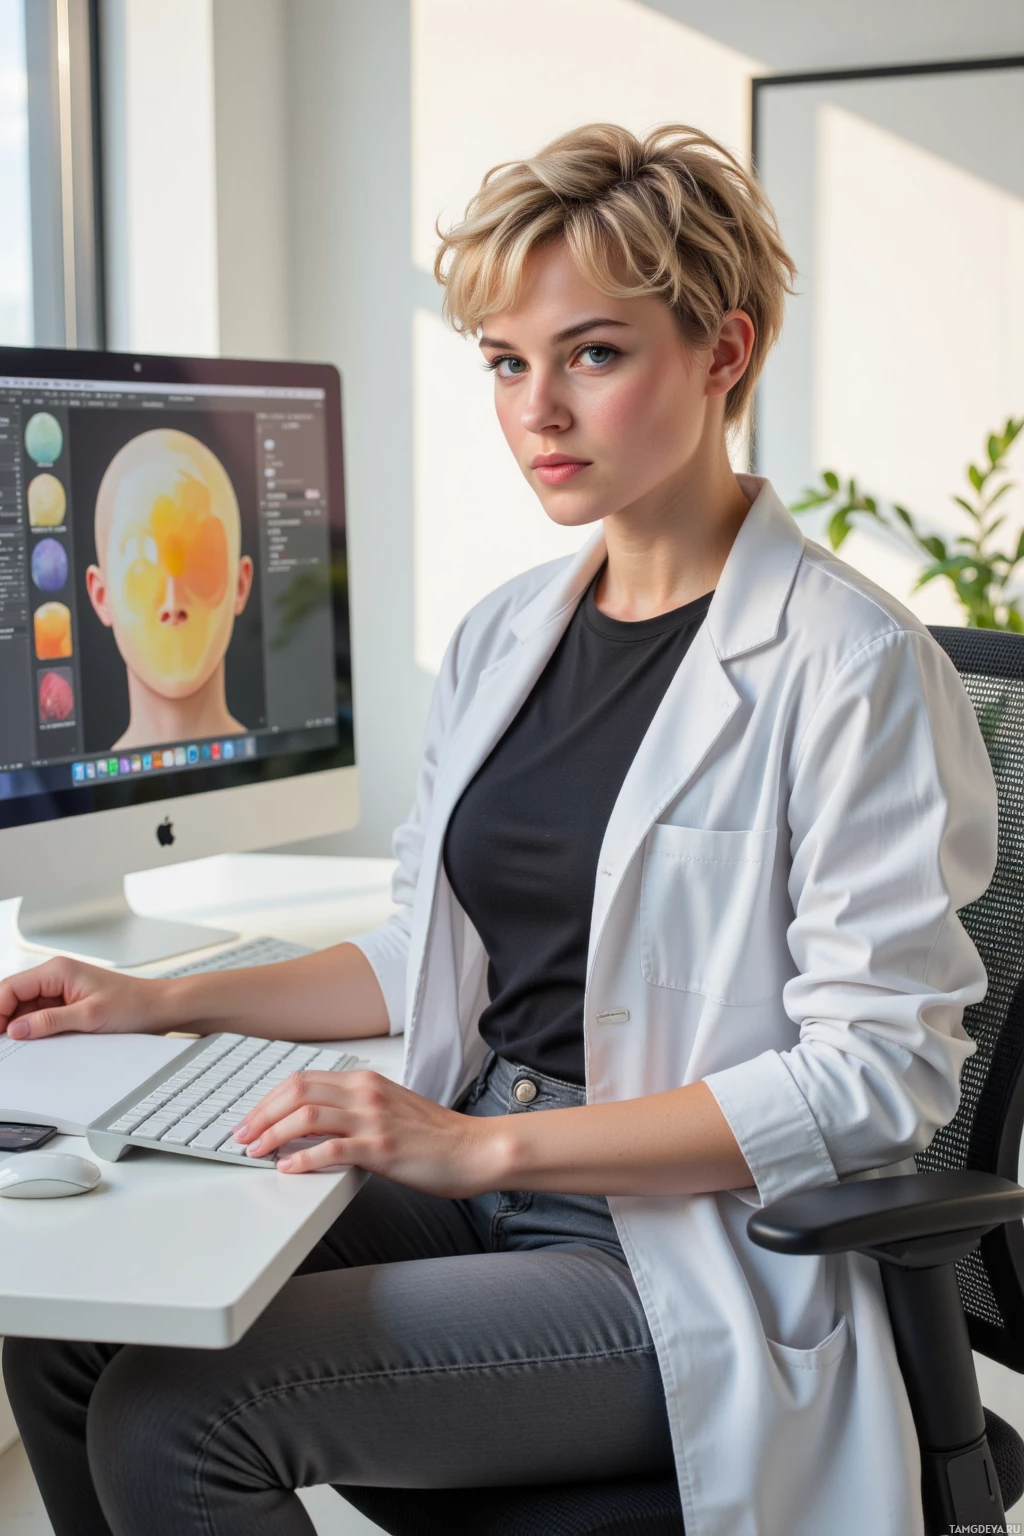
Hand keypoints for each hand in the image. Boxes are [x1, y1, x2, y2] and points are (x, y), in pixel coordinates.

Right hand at [0, 956, 163, 1039]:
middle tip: (2, 1044)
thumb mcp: (89, 1016)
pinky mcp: (67, 1003)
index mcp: (58, 970)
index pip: (10, 987)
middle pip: (13, 997)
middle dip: (3, 1019)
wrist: (158, 1008)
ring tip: (13, 1046)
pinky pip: (39, 1015)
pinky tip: (31, 1042)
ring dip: (17, 1025)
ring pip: (24, 1007)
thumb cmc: (133, 1004)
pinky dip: (31, 1028)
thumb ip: (50, 1021)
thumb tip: (16, 1029)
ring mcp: (60, 990)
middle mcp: (56, 976)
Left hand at [231, 1069, 501, 1195]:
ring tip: (256, 1152)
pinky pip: (330, 1150)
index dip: (270, 1099)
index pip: (303, 1080)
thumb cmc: (436, 1135)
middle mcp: (365, 1094)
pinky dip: (302, 1159)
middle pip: (296, 1092)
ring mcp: (373, 1120)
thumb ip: (355, 1107)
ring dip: (272, 1134)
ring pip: (306, 1116)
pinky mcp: (381, 1148)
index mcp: (366, 1082)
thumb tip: (315, 1122)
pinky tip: (288, 1168)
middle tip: (242, 1136)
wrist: (474, 1149)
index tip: (252, 1119)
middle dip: (261, 1114)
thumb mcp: (390, 1108)